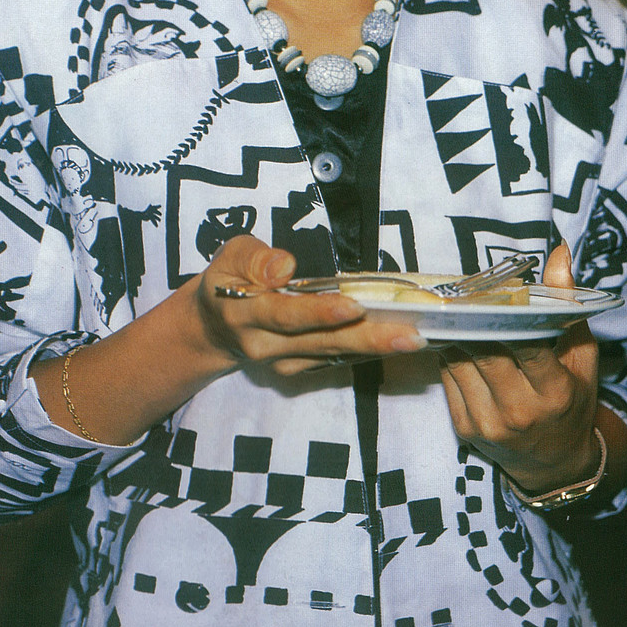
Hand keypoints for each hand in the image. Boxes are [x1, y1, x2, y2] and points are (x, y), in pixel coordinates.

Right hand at [195, 235, 427, 375]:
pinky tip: (395, 343)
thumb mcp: (230, 256)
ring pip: (333, 354)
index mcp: (244, 312)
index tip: (354, 306)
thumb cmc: (227, 280)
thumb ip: (255, 259)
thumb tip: (285, 266)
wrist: (213, 328)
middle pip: (319, 342)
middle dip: (367, 339)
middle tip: (410, 335)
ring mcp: (282, 363)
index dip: (319, 312)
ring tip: (414, 338)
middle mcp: (264, 345)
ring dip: (374, 348)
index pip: (286, 315)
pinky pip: (334, 361)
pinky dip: (364, 352)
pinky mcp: (298, 369)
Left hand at [438, 243, 599, 492]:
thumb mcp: (582, 355)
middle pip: (485, 352)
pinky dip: (449, 354)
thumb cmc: (572, 400)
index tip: (498, 291)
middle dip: (474, 320)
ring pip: (460, 362)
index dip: (509, 316)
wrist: (554, 463)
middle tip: (466, 292)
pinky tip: (454, 337)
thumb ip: (568, 305)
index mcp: (554, 391)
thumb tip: (559, 253)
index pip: (527, 347)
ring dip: (456, 333)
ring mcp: (489, 423)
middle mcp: (520, 411)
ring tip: (456, 309)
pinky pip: (448, 379)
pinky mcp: (465, 429)